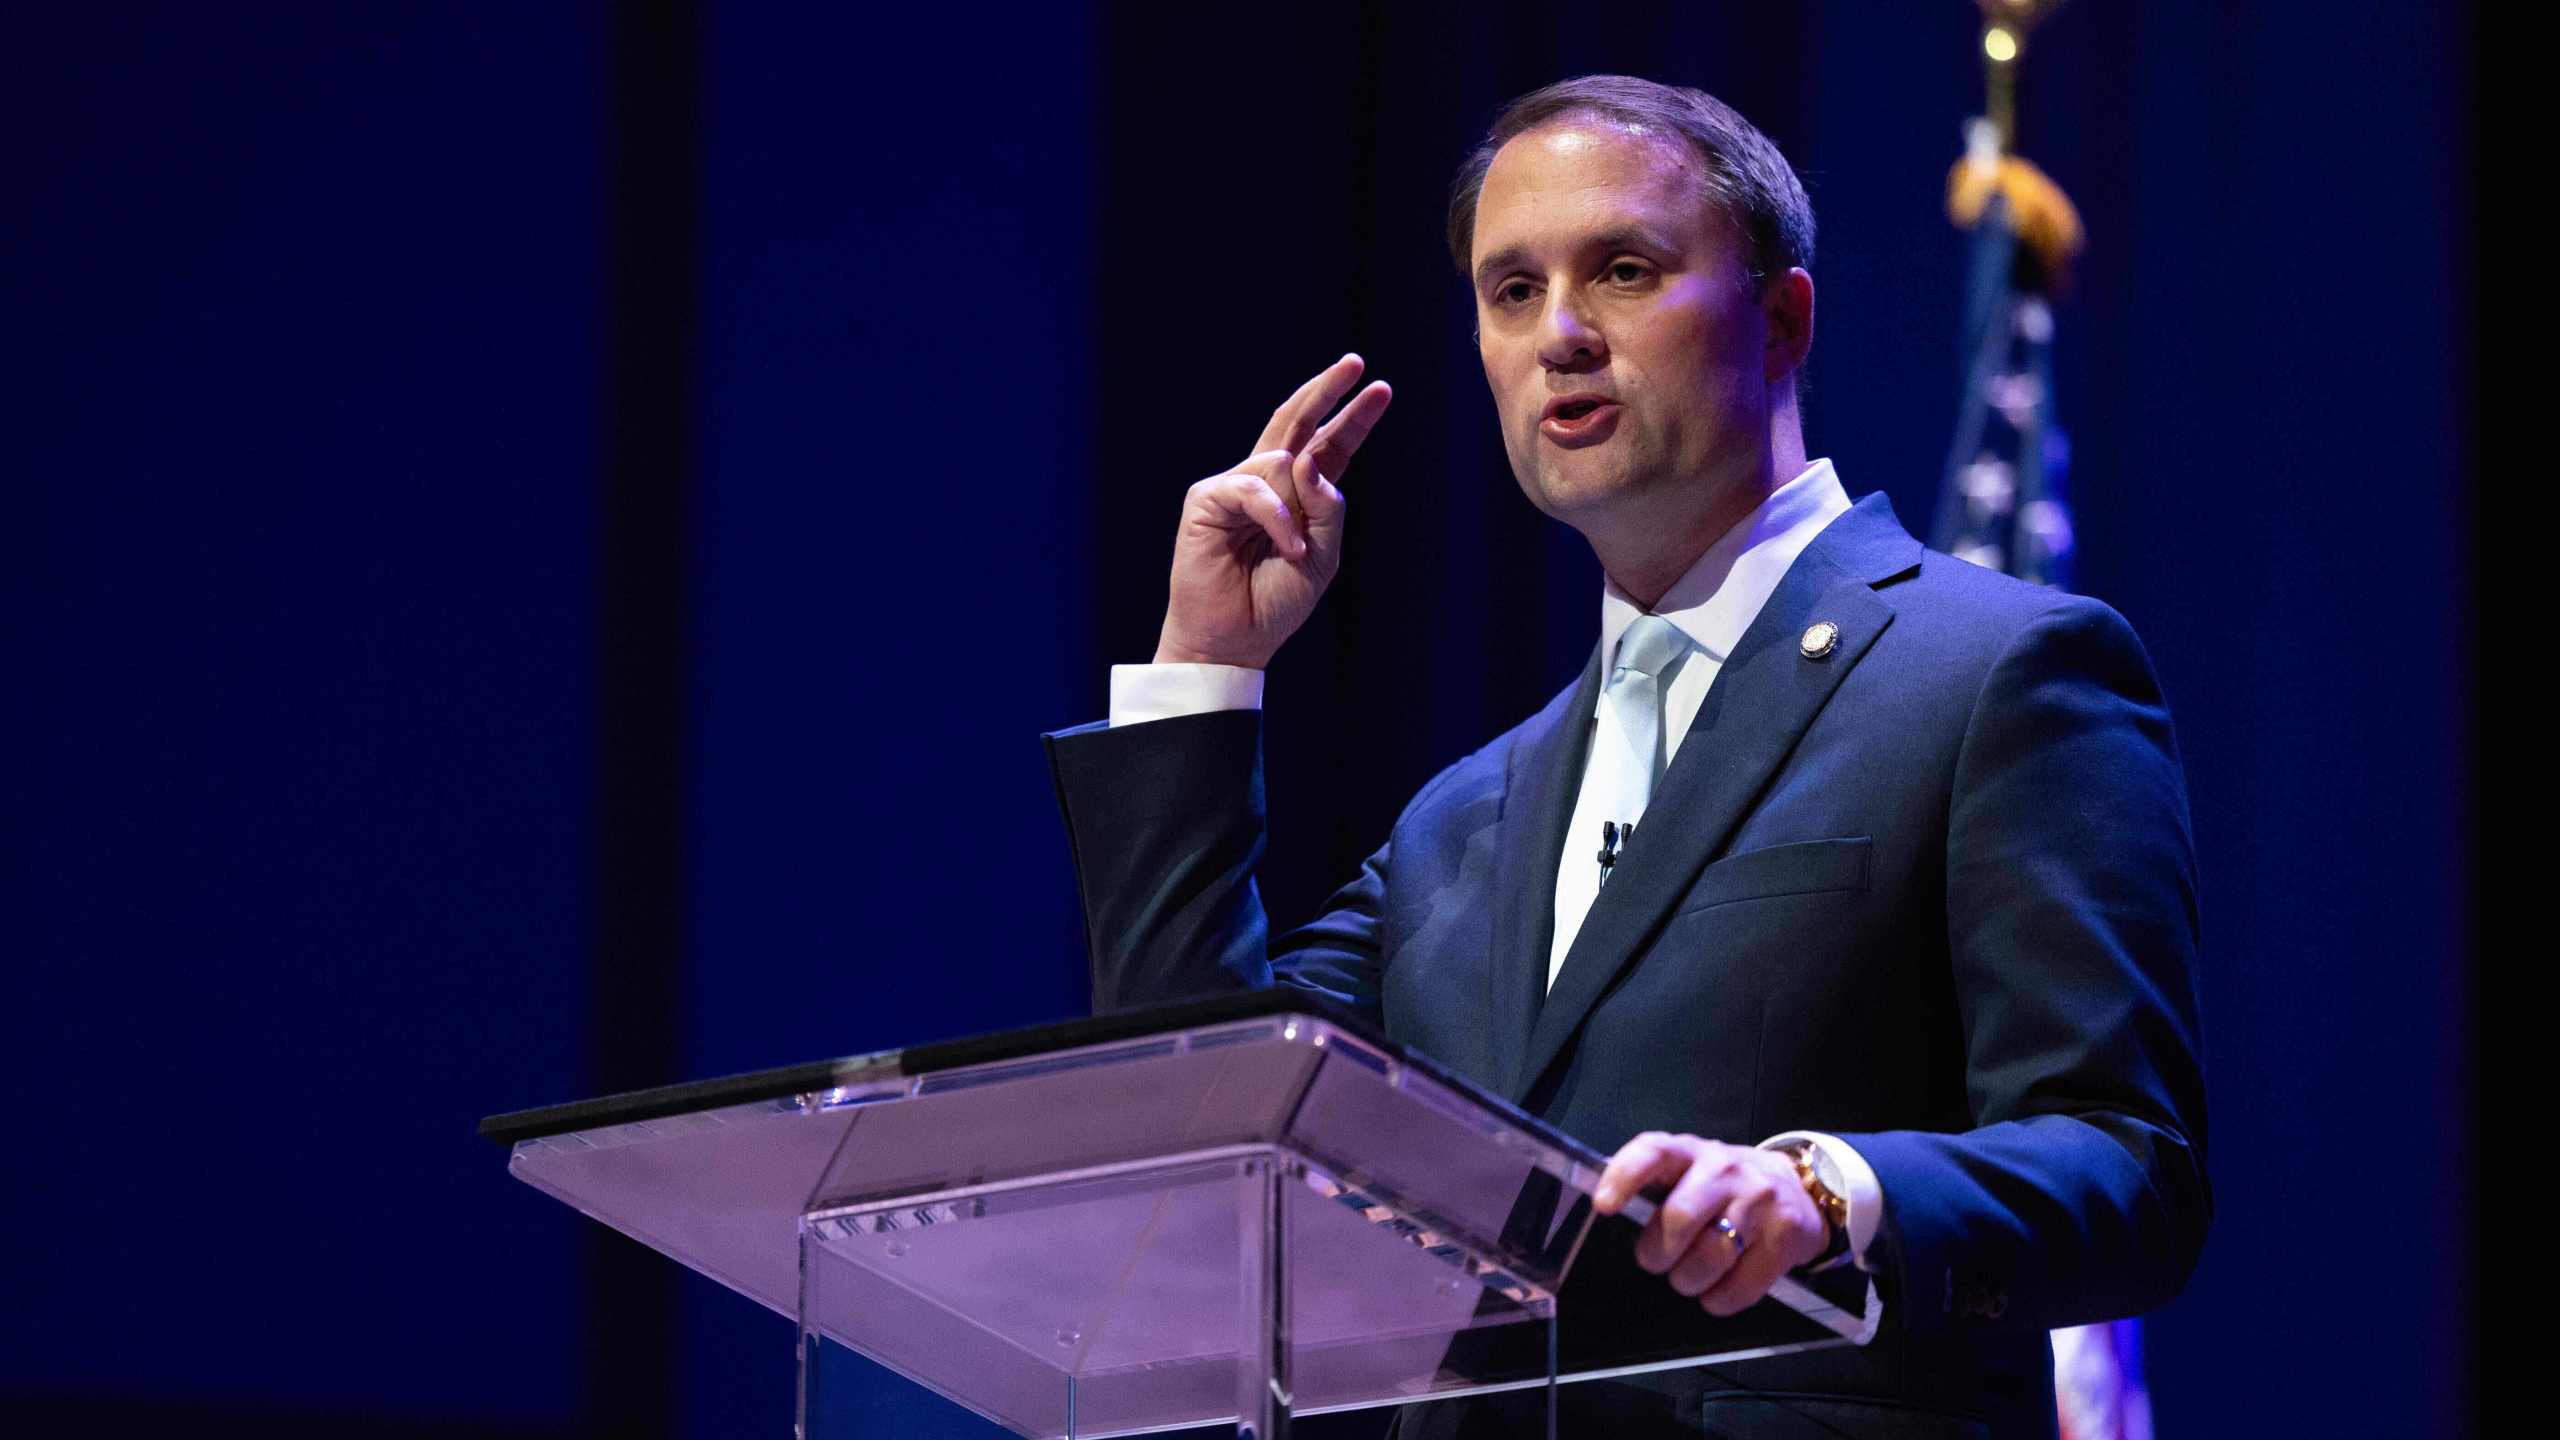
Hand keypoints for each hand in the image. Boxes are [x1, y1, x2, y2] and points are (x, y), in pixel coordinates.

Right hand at [1154, 354, 1392, 668]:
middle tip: (1355, 363)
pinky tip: (1286, 547)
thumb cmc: (1275, 602)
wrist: (1233, 639)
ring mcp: (1235, 486)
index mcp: (1298, 496)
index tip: (1380, 389)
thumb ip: (1327, 507)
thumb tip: (1306, 459)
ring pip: (1280, 462)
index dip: (1354, 418)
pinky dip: (1276, 518)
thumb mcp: (1323, 556)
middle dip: (1327, 391)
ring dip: (1298, 508)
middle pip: (1298, 423)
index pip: (1329, 446)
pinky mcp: (1208, 498)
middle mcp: (1267, 483)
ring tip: (1295, 552)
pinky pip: (1254, 488)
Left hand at [1593, 1133, 1831, 1316]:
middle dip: (1658, 1252)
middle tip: (1656, 1261)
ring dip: (1689, 1280)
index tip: (1603, 1206)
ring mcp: (1759, 1200)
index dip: (1624, 1177)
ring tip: (1689, 1278)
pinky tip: (1718, 1293)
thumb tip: (1609, 1212)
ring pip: (1711, 1255)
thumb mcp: (1690, 1172)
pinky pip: (1743, 1286)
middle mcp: (1724, 1169)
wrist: (1800, 1191)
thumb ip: (1655, 1187)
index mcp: (1690, 1151)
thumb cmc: (1725, 1187)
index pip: (1653, 1152)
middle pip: (1680, 1216)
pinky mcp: (1785, 1236)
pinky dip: (1721, 1300)